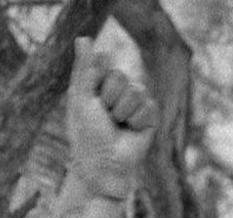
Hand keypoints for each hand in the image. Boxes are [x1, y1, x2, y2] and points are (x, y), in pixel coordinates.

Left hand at [63, 37, 157, 198]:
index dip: (97, 85)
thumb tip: (83, 38)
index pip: (104, 64)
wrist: (104, 165)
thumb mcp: (81, 99)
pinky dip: (137, 121)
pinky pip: (149, 106)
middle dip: (109, 99)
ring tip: (117, 126)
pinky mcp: (150, 116)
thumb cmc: (87, 135)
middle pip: (121, 76)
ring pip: (136, 90)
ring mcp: (135, 103)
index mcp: (99, 84)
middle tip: (105, 118)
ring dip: (122, 112)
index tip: (90, 103)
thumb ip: (85, 69)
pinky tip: (131, 132)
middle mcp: (118, 91)